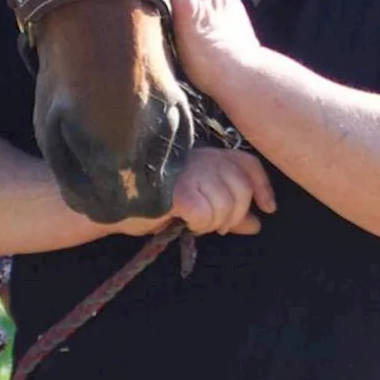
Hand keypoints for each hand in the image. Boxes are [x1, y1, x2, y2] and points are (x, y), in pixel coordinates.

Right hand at [113, 147, 274, 237]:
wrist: (111, 202)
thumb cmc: (151, 202)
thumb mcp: (197, 204)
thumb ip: (227, 210)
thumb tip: (257, 224)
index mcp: (206, 155)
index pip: (248, 163)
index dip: (263, 186)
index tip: (268, 208)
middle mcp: (201, 157)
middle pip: (241, 189)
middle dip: (234, 214)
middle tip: (213, 223)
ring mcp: (189, 171)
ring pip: (226, 205)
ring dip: (213, 222)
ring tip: (192, 220)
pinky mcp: (178, 189)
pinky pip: (205, 215)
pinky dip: (197, 224)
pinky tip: (181, 219)